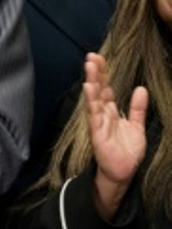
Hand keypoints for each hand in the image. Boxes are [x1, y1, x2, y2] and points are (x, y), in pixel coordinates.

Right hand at [83, 53, 146, 221]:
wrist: (123, 172)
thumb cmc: (128, 151)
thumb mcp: (137, 126)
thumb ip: (137, 108)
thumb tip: (140, 88)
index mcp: (112, 112)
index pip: (106, 89)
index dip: (104, 74)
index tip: (101, 58)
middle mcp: (103, 115)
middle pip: (99, 90)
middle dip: (96, 73)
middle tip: (92, 56)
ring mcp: (98, 123)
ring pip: (94, 98)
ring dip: (92, 82)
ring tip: (90, 66)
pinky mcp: (97, 133)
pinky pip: (93, 115)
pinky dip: (91, 101)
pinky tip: (89, 88)